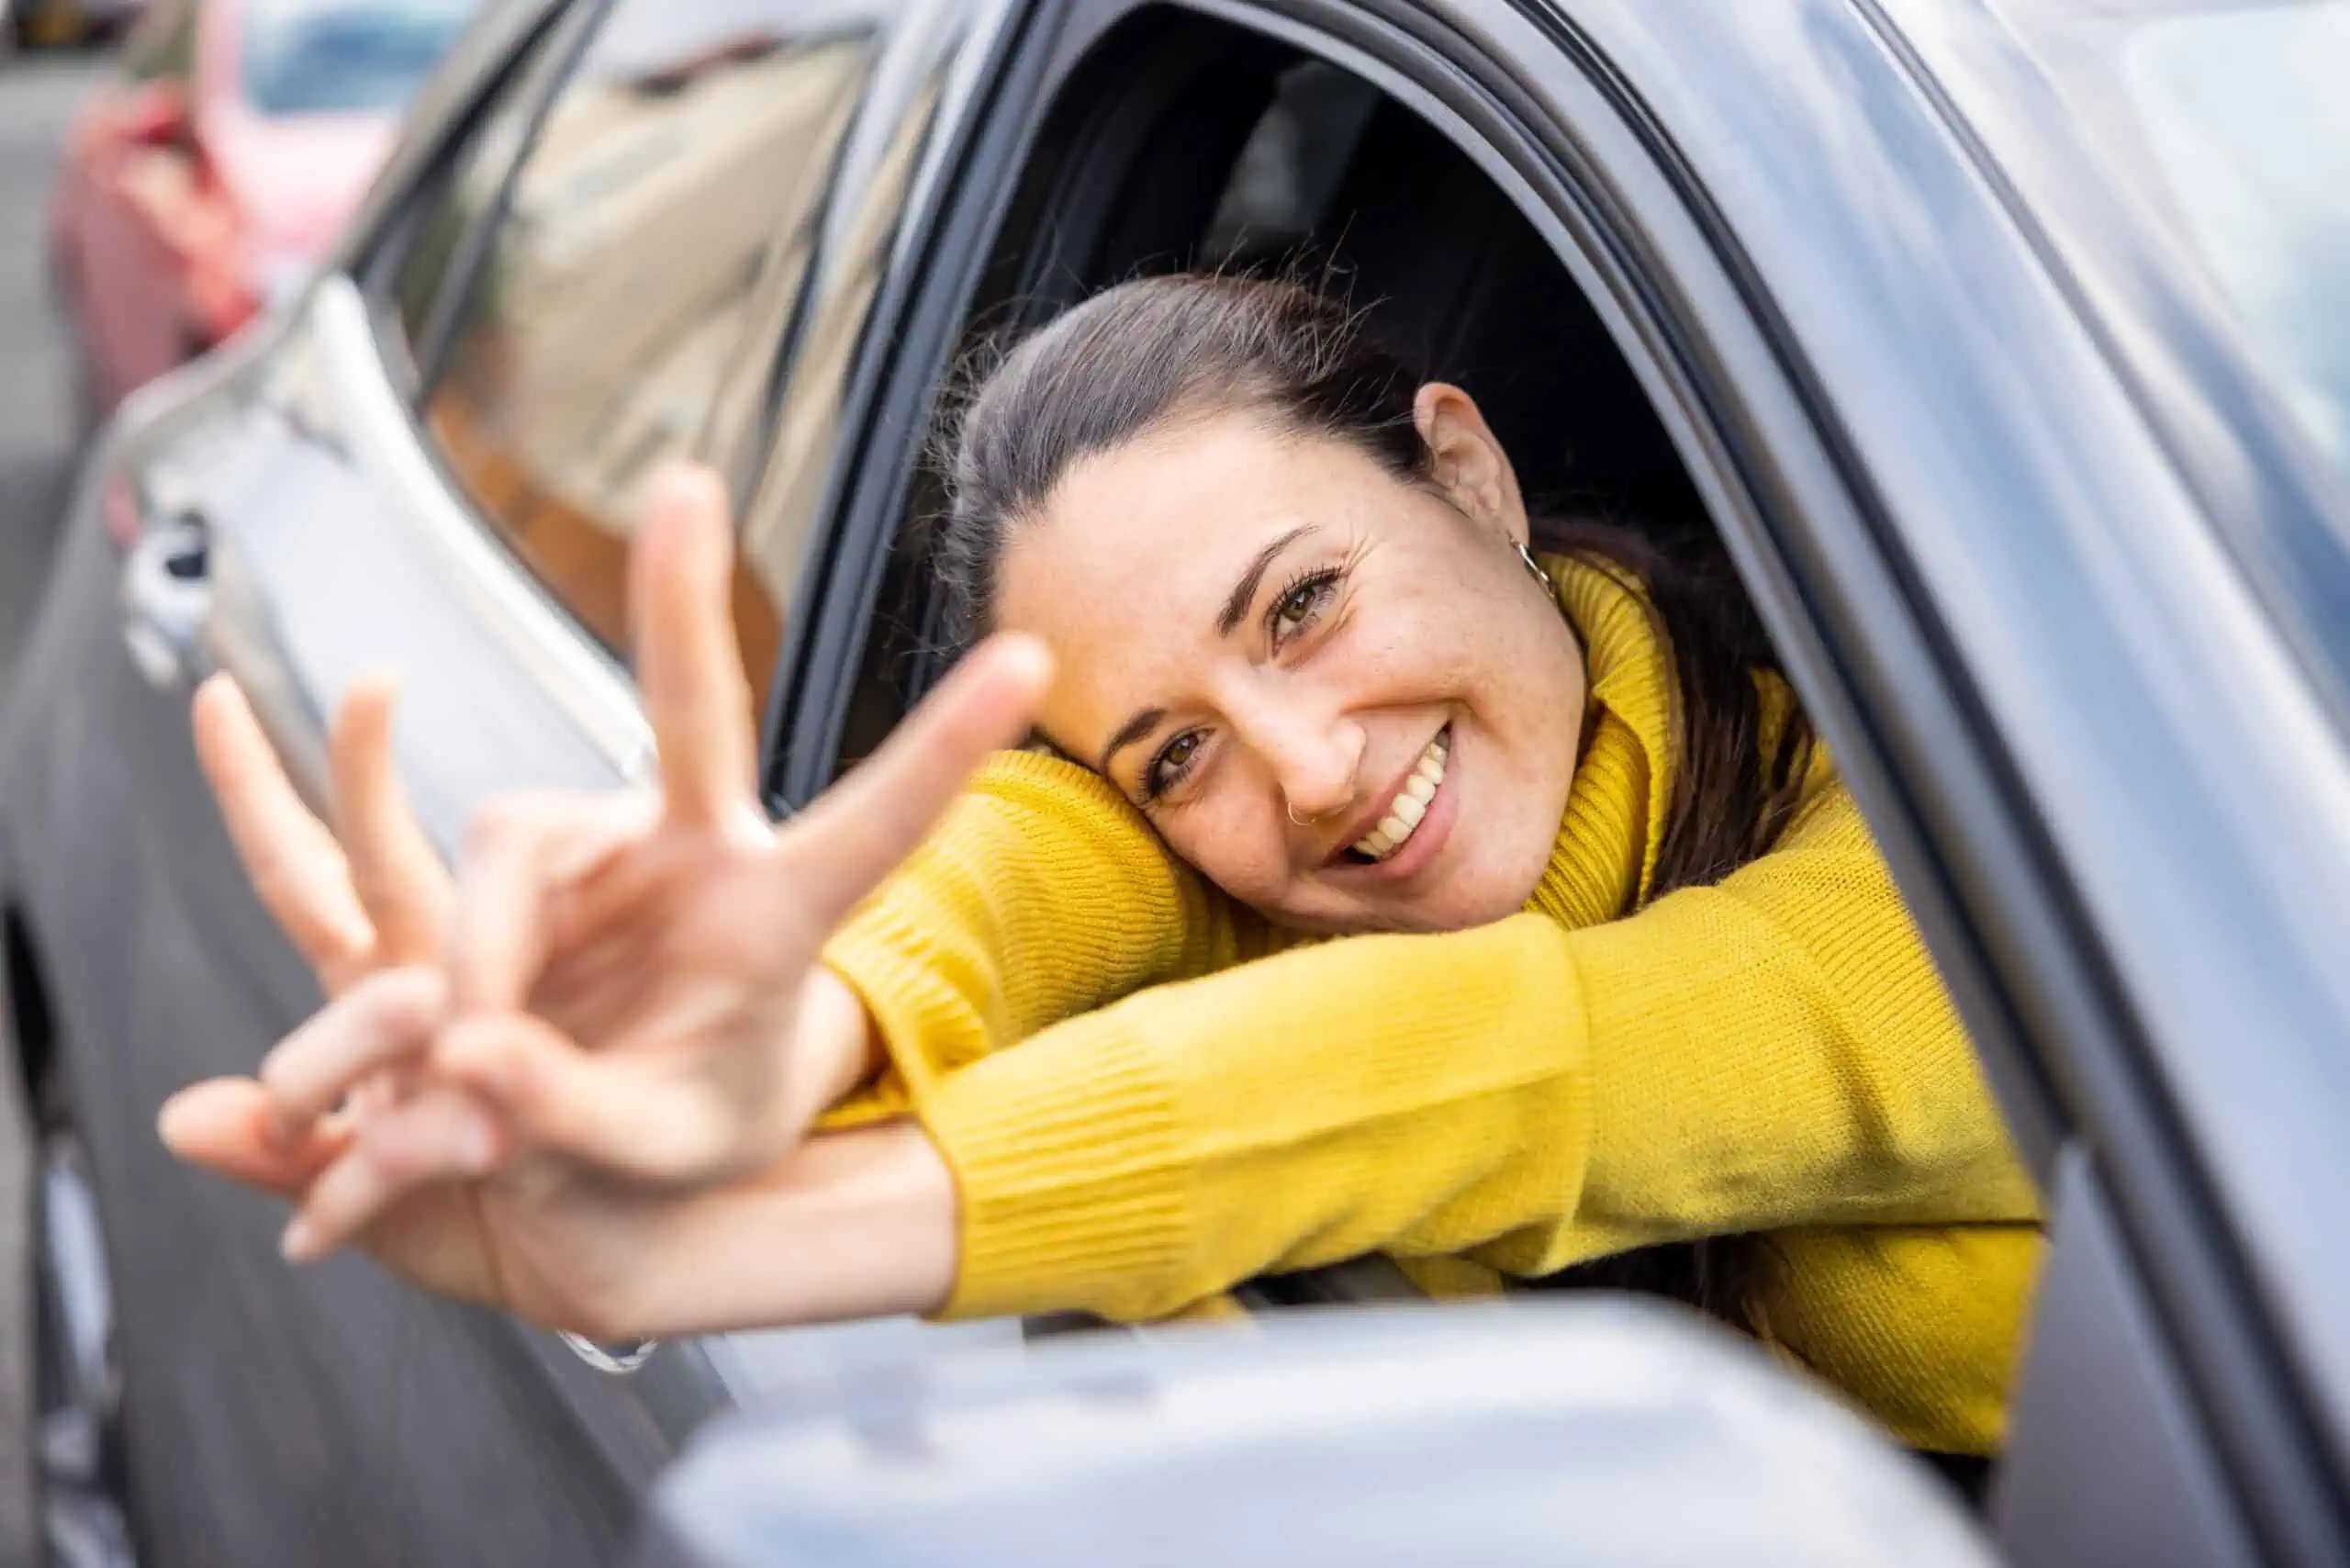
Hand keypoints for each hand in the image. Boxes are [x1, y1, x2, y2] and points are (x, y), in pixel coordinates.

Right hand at [164, 462, 1046, 1301]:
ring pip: (505, 843)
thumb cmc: (686, 1127)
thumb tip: (471, 1049)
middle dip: (679, 599)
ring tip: (475, 1070)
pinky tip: (440, 1040)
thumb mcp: (657, 1151)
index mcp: (779, 917)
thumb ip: (574, 1111)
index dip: (947, 744)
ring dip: (478, 956)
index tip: (1029, 661)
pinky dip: (443, 961)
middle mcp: (700, 849)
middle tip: (680, 484)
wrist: (620, 1123)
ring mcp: (607, 841)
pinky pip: (451, 875)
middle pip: (692, 711)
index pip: (875, 826)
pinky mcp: (528, 853)